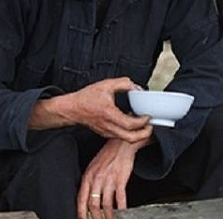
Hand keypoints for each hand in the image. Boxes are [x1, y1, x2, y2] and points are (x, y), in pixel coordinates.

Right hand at [29, 77, 151, 141]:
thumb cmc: (86, 98)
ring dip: (137, 134)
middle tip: (151, 126)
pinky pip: (120, 137)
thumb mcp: (106, 85)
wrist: (72, 109)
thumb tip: (136, 87)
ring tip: (143, 125)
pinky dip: (129, 133)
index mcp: (109, 114)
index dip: (143, 121)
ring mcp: (106, 132)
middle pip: (131, 139)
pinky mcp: (105, 133)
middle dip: (145, 134)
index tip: (148, 116)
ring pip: (126, 139)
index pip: (130, 124)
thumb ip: (123, 83)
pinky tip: (132, 124)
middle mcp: (108, 126)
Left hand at [77, 137, 152, 218]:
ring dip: (108, 216)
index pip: (81, 200)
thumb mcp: (93, 166)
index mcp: (88, 176)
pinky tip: (123, 212)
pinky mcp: (121, 179)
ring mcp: (109, 180)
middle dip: (95, 218)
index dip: (81, 214)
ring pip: (106, 204)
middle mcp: (97, 179)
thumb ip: (89, 182)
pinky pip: (120, 198)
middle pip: (93, 205)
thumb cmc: (108, 154)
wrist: (122, 143)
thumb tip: (87, 198)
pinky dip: (121, 208)